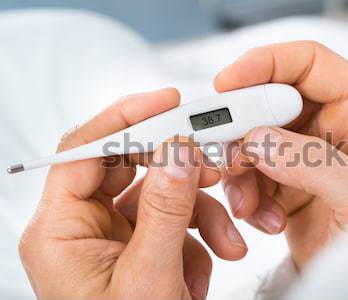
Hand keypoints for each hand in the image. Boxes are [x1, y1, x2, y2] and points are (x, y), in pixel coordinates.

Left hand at [19, 88, 246, 299]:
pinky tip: (206, 268)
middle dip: (178, 171)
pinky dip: (196, 239)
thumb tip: (179, 151)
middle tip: (213, 164)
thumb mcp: (151, 279)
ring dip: (199, 214)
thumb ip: (164, 210)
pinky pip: (170, 222)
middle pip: (128, 169)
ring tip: (227, 242)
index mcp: (59, 232)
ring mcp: (111, 239)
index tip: (167, 104)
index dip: (125, 120)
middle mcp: (81, 229)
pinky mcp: (137, 249)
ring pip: (158, 197)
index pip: (83, 152)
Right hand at [215, 41, 347, 268]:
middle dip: (243, 127)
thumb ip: (310, 162)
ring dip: (241, 170)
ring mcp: (307, 155)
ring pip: (254, 140)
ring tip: (249, 203)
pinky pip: (251, 173)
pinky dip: (246, 195)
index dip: (266, 64)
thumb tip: (257, 139)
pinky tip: (265, 219)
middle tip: (228, 151)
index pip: (311, 64)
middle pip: (272, 101)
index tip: (228, 82)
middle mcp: (334, 127)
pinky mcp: (287, 182)